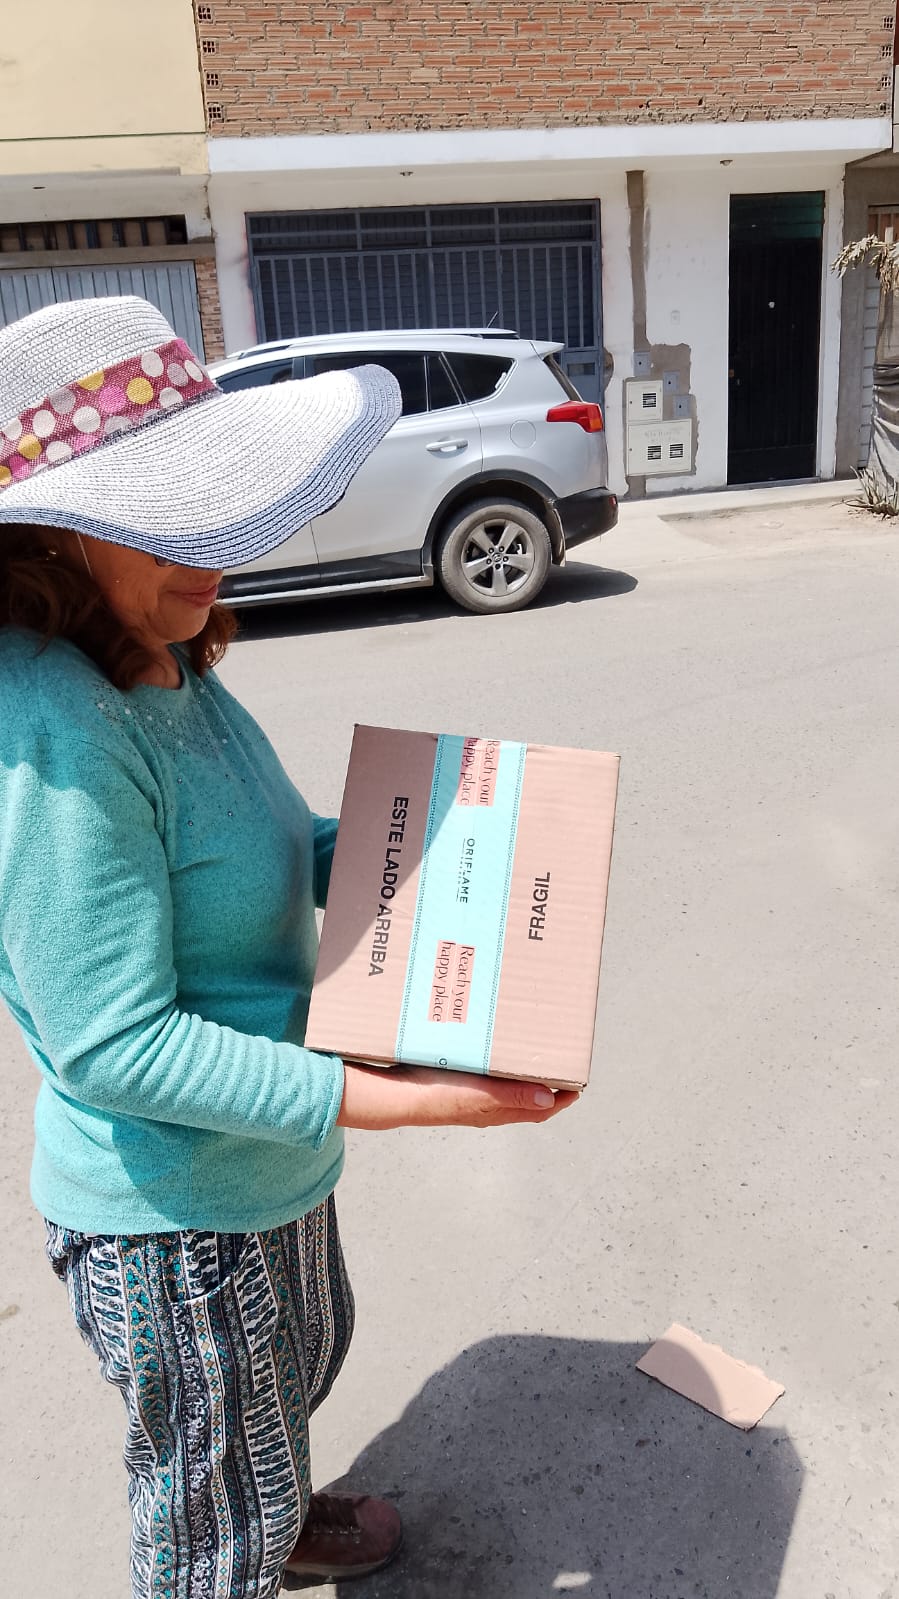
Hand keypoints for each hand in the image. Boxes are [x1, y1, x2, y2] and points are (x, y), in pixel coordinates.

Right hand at [337, 1062, 578, 1131]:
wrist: (394, 1095)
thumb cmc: (436, 1097)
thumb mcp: (480, 1095)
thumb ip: (514, 1096)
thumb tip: (551, 1099)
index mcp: (497, 1110)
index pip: (540, 1109)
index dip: (562, 1097)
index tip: (579, 1080)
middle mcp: (486, 1104)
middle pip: (526, 1094)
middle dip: (545, 1078)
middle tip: (558, 1055)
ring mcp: (469, 1092)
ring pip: (505, 1082)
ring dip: (521, 1067)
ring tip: (531, 1045)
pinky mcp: (454, 1080)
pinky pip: (484, 1072)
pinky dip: (497, 1060)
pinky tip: (492, 1043)